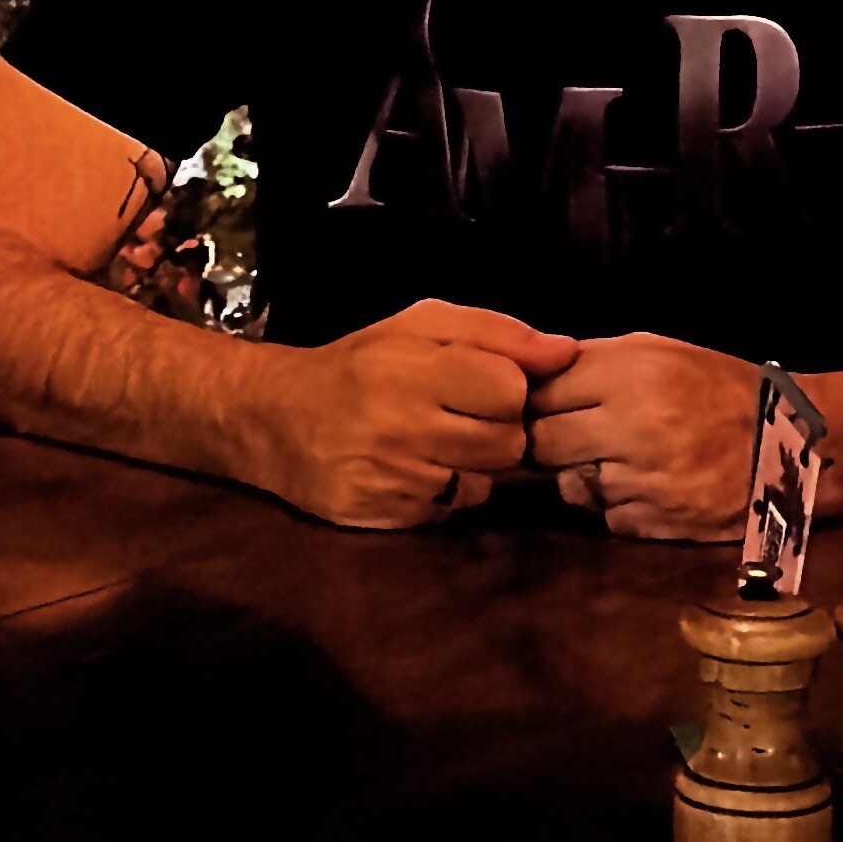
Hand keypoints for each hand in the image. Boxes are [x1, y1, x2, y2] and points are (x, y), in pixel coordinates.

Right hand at [262, 298, 576, 528]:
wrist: (275, 419)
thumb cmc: (362, 362)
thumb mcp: (424, 325)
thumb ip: (500, 334)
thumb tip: (567, 351)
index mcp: (414, 369)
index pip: (511, 390)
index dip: (510, 387)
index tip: (489, 383)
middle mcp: (401, 426)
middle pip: (507, 442)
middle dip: (500, 428)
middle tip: (467, 415)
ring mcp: (391, 478)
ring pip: (486, 481)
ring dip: (478, 463)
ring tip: (444, 440)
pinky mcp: (384, 516)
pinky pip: (453, 509)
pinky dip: (450, 490)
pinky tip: (422, 467)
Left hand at [525, 333, 759, 539]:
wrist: (791, 444)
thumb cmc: (722, 388)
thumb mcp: (663, 350)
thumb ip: (598, 361)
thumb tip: (535, 377)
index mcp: (631, 373)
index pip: (540, 395)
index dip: (540, 402)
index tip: (551, 407)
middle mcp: (629, 426)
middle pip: (541, 444)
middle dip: (553, 443)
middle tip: (576, 439)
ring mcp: (639, 480)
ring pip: (569, 486)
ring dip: (585, 477)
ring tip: (624, 462)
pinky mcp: (651, 522)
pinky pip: (604, 515)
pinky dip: (619, 504)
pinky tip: (651, 487)